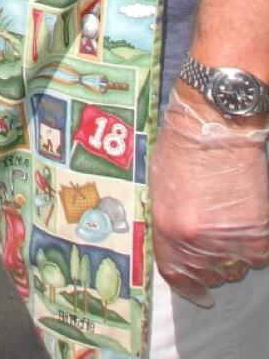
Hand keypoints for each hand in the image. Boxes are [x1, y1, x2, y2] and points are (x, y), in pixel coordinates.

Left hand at [150, 86, 268, 304]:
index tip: (197, 291)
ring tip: (228, 217)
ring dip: (233, 252)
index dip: (188, 285)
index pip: (177, 275)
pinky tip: (244, 214)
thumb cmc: (182, 151)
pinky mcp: (259, 233)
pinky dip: (253, 241)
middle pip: (209, 273)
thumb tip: (179, 250)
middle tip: (214, 237)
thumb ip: (169, 225)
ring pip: (236, 265)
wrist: (215, 128)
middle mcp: (198, 242)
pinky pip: (257, 254)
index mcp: (169, 231)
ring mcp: (231, 240)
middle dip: (211, 263)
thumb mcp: (161, 191)